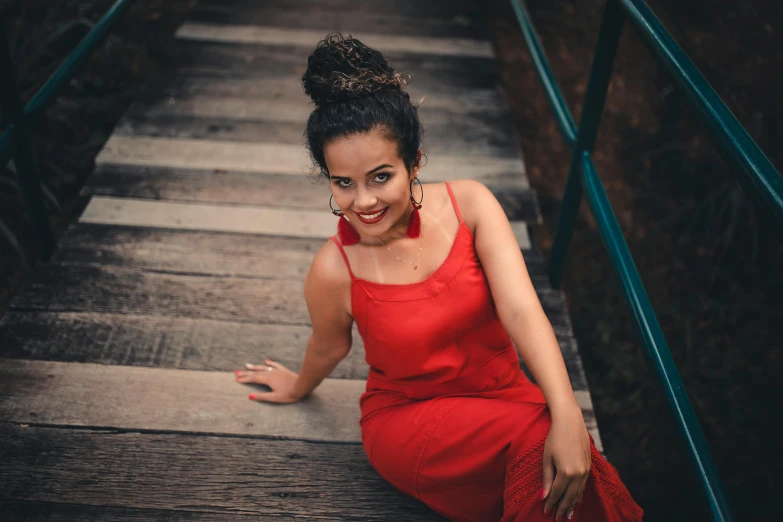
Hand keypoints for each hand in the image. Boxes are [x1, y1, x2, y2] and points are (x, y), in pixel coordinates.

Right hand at [234, 359, 302, 403]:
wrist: (302, 386)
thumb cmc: (289, 394)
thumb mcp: (274, 398)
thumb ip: (262, 396)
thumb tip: (250, 396)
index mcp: (268, 379)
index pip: (254, 378)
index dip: (245, 379)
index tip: (237, 380)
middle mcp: (271, 373)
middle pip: (256, 372)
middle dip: (246, 373)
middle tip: (236, 372)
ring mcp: (277, 371)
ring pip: (263, 367)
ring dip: (255, 367)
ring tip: (246, 365)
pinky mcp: (283, 370)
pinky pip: (274, 365)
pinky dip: (269, 363)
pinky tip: (266, 361)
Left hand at [542, 402, 590, 519]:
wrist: (570, 422)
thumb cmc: (555, 438)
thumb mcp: (547, 458)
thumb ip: (546, 478)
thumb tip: (543, 496)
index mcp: (566, 472)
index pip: (557, 494)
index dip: (551, 504)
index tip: (545, 511)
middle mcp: (579, 474)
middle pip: (570, 497)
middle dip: (562, 508)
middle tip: (556, 518)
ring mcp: (586, 471)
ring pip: (578, 493)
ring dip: (572, 504)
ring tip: (566, 514)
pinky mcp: (589, 467)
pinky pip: (584, 486)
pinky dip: (578, 495)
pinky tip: (575, 500)